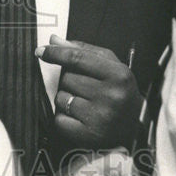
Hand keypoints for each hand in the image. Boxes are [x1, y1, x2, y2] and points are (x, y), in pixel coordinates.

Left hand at [37, 35, 141, 150]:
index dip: (55, 53)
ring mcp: (100, 117)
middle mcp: (111, 96)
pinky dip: (63, 117)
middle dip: (68, 80)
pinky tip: (79, 117)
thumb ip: (83, 50)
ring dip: (65, 98)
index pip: (77, 58)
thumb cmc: (119, 92)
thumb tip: (54, 40)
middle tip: (84, 88)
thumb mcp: (110, 66)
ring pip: (61, 98)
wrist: (135, 128)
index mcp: (118, 75)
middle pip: (67, 78)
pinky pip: (59, 119)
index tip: (41, 51)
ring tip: (84, 103)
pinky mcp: (89, 135)